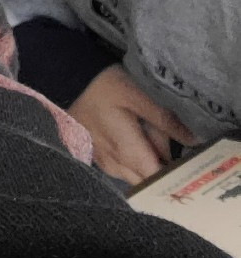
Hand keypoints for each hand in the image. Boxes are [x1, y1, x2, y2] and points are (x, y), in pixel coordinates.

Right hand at [68, 64, 197, 185]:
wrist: (64, 77)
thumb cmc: (102, 85)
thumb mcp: (137, 95)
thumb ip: (165, 121)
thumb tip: (194, 141)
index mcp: (128, 153)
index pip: (159, 179)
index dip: (176, 174)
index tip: (189, 161)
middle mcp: (114, 166)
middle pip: (147, 179)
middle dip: (162, 166)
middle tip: (170, 142)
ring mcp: (102, 162)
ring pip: (133, 174)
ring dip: (145, 162)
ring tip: (150, 136)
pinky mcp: (94, 155)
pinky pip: (119, 167)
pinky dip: (130, 158)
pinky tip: (131, 137)